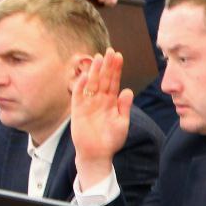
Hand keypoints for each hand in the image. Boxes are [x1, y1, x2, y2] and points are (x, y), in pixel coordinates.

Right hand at [71, 48, 131, 187]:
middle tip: (110, 51)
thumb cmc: (111, 140)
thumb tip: (128, 90)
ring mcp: (88, 104)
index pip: (114, 82)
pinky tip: (86, 75)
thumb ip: (124, 107)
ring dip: (95, 71)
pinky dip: (81, 86)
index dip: (116, 69)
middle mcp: (99, 100)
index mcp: (111, 102)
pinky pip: (79, 95)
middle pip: (104, 79)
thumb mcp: (122, 123)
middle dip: (107, 66)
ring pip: (92, 84)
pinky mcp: (78, 110)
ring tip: (99, 58)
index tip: (119, 56)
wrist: (97, 154)